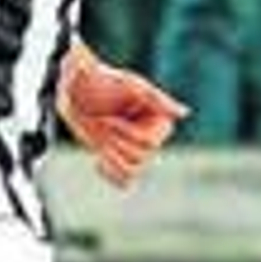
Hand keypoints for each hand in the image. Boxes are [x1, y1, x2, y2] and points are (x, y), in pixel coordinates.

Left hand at [58, 44, 188, 188]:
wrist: (75, 88)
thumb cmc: (103, 80)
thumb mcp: (130, 87)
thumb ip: (158, 101)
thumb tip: (185, 114)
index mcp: (158, 118)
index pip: (150, 144)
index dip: (127, 134)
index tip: (108, 117)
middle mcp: (150, 134)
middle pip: (140, 159)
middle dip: (116, 143)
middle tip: (100, 122)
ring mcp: (132, 147)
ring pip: (133, 171)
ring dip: (112, 159)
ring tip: (99, 142)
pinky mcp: (116, 156)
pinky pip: (125, 181)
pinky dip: (112, 176)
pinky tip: (98, 162)